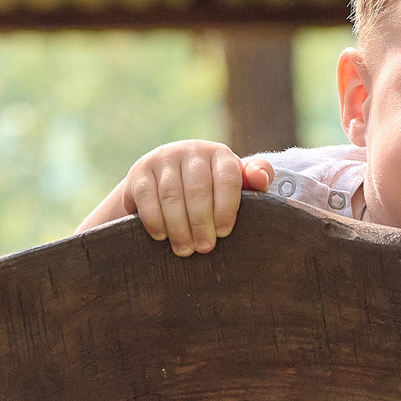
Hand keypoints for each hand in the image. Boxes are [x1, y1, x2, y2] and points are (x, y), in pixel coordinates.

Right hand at [77, 141, 273, 254]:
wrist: (162, 186)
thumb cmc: (209, 192)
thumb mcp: (232, 187)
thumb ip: (253, 181)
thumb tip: (261, 178)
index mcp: (219, 154)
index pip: (227, 177)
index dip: (226, 207)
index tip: (224, 233)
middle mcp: (191, 151)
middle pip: (198, 188)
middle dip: (201, 222)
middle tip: (204, 248)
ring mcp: (163, 158)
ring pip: (171, 195)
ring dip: (178, 226)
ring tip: (185, 250)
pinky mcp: (139, 172)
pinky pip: (146, 197)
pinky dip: (154, 220)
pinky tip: (162, 236)